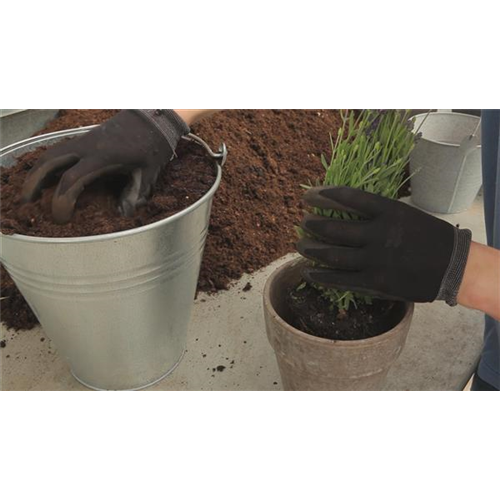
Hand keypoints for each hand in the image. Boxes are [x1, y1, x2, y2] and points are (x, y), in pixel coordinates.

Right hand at [21, 109, 188, 223]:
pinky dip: (47, 162)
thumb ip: (135, 193)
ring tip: (30, 189)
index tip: (61, 217)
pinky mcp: (84, 139)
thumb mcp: (147, 174)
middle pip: (50, 162)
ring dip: (37, 171)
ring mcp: (83, 141)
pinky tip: (45, 175)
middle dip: (35, 182)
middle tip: (27, 201)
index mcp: (102, 158)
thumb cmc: (151, 147)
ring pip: (51, 153)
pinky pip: (58, 149)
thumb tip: (124, 213)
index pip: (72, 180)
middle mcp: (87, 147)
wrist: (151, 120)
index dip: (62, 201)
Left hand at [297, 186, 471, 304]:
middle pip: (333, 227)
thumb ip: (376, 213)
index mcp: (389, 211)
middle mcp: (380, 233)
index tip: (308, 196)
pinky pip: (340, 279)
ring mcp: (376, 260)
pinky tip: (308, 270)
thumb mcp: (405, 213)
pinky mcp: (375, 282)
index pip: (347, 197)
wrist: (454, 266)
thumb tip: (340, 210)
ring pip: (332, 254)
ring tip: (299, 244)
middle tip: (303, 222)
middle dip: (312, 224)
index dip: (322, 195)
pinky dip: (320, 275)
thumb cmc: (429, 237)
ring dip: (311, 249)